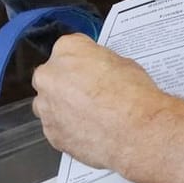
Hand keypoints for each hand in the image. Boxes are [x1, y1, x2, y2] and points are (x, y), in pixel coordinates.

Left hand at [30, 34, 164, 171]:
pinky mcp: (50, 133)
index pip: (71, 48)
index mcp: (67, 50)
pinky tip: (91, 128)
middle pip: (54, 75)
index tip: (93, 69)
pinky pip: (56, 126)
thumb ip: (101, 63)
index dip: (86, 60)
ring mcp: (46, 106)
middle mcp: (49, 76)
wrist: (137, 133)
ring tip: (93, 114)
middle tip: (93, 92)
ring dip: (66, 106)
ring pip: (51, 103)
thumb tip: (99, 70)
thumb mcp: (124, 63)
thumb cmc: (134, 99)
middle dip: (70, 83)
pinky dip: (69, 127)